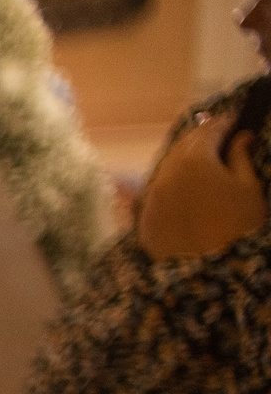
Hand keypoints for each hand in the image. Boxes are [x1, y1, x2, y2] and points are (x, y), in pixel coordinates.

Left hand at [140, 114, 267, 259]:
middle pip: (183, 147)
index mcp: (193, 161)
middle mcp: (165, 175)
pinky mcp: (144, 221)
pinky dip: (170, 183)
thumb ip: (240, 157)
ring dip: (182, 159)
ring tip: (201, 157)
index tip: (236, 118)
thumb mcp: (248, 188)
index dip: (225, 122)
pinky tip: (183, 185)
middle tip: (218, 133)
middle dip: (201, 137)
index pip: (209, 131)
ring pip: (166, 169)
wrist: (211, 274)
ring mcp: (151, 199)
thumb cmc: (238, 227)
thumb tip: (241, 138)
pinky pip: (157, 193)